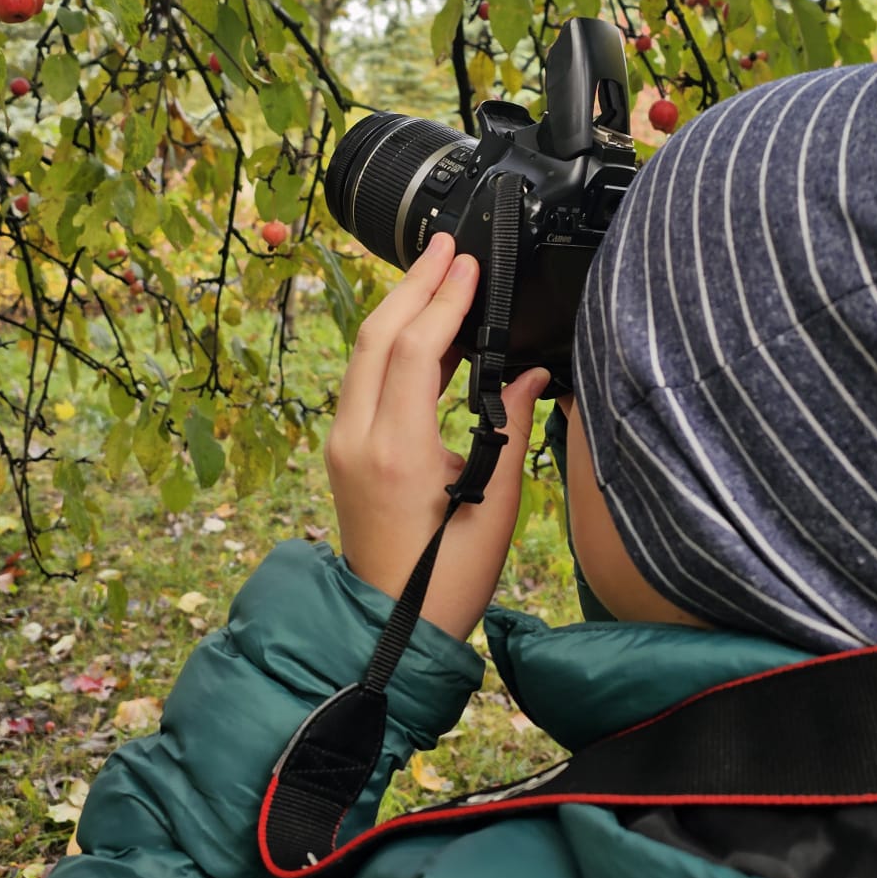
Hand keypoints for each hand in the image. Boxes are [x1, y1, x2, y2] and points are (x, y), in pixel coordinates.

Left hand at [324, 232, 549, 641]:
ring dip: (401, 308)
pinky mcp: (345, 451)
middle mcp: (358, 440)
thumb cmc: (447, 581)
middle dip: (414, 284)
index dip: (444, 299)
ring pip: (364, 353)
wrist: (389, 630)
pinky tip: (427, 333)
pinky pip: (363, 378)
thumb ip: (512, 427)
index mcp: (396, 452)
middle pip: (378, 336)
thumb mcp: (497, 504)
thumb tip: (533, 374)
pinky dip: (393, 343)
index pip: (416, 349)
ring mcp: (344, 444)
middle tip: (448, 247)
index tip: (470, 266)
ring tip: (439, 275)